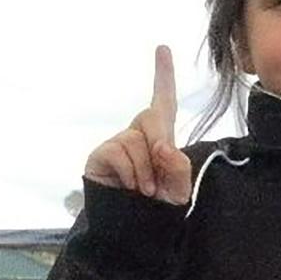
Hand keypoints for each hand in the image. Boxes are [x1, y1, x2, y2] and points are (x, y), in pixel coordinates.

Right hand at [84, 45, 192, 204]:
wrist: (135, 231)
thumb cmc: (159, 206)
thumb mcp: (180, 188)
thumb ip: (178, 166)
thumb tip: (163, 147)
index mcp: (161, 137)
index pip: (163, 101)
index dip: (163, 75)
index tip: (162, 48)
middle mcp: (137, 135)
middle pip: (152, 117)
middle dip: (160, 143)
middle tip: (160, 173)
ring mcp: (117, 143)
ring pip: (135, 141)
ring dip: (145, 171)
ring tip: (145, 190)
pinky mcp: (100, 155)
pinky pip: (118, 152)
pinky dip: (131, 173)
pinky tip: (131, 188)